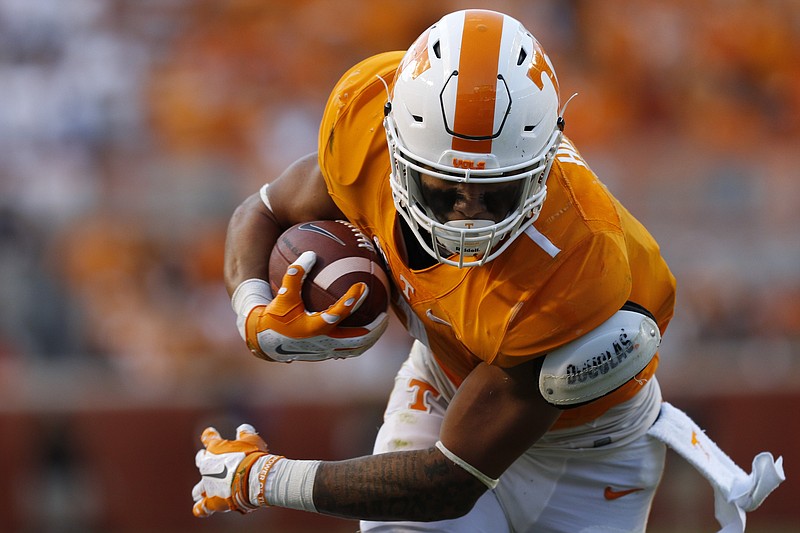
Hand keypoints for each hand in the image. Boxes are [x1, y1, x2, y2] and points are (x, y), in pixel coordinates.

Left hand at [192, 424, 275, 516]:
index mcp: (215, 448)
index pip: (209, 437)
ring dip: (202, 488)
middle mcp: (207, 466)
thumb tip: (243, 428)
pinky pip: (202, 508)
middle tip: (209, 460)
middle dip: (204, 460)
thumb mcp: (252, 440)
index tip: (209, 433)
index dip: (210, 435)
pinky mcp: (212, 501)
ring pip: (199, 488)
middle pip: (200, 460)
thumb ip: (245, 433)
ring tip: (203, 491)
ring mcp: (207, 484)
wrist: (253, 478)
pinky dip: (201, 508)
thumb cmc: (253, 456)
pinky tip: (200, 509)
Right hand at [244, 251, 388, 361]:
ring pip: (356, 348)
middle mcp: (323, 342)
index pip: (337, 313)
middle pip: (357, 339)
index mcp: (313, 327)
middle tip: (385, 314)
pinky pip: (348, 350)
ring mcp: (326, 351)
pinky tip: (365, 330)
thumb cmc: (275, 316)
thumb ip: (295, 274)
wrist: (265, 342)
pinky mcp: (325, 354)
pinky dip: (360, 341)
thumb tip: (311, 254)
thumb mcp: (283, 294)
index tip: (363, 285)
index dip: (351, 300)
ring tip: (381, 325)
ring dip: (371, 338)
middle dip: (374, 328)